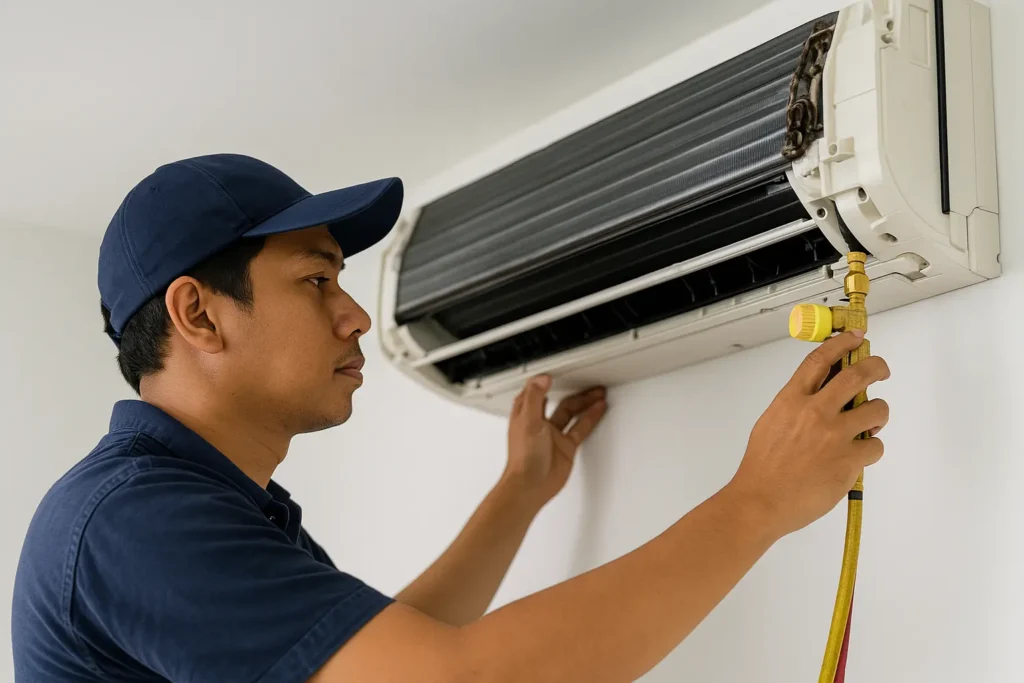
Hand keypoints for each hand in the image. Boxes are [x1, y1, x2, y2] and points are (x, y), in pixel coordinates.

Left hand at [504, 375, 607, 509]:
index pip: (536, 392)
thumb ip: (535, 397)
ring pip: (572, 413)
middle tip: (589, 383)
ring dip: (585, 403)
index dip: (546, 381)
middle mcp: (539, 423)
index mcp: (526, 414)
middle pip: (560, 401)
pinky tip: (598, 410)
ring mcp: (553, 436)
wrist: (530, 486)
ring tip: (599, 393)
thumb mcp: (528, 421)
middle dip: (574, 392)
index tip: (557, 372)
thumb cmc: (523, 458)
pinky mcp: (566, 447)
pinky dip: (591, 418)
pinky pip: (581, 429)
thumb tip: (542, 378)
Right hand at [727, 330, 889, 537]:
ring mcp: (835, 435)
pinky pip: (875, 445)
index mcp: (792, 400)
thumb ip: (797, 406)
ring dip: (878, 412)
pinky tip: (857, 456)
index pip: (820, 360)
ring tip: (869, 423)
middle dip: (876, 367)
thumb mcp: (772, 423)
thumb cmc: (762, 466)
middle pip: (857, 375)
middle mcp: (815, 412)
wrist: (761, 500)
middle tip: (881, 370)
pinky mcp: (849, 460)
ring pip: (877, 409)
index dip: (842, 343)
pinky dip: (871, 448)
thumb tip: (824, 395)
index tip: (856, 337)